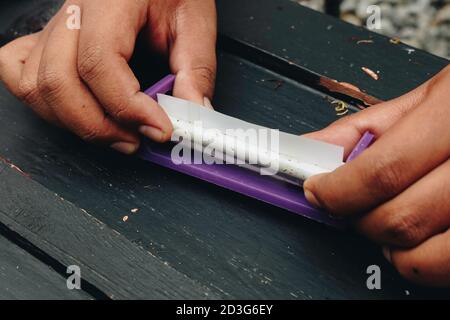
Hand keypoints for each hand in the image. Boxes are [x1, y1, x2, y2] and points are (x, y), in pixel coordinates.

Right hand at [0, 0, 216, 153]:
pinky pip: (18, 72)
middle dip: (100, 126)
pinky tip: (75, 110)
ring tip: (115, 133)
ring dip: (75, 123)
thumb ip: (196, 70)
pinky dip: (42, 102)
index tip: (160, 129)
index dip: (128, 107)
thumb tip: (193, 115)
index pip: (99, 62)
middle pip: (59, 81)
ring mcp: (54, 27)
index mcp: (110, 1)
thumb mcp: (195, 24)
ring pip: (36, 86)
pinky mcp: (47, 40)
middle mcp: (74, 12)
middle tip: (137, 140)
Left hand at [303, 65, 449, 286]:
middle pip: (401, 216)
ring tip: (386, 220)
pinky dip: (422, 262)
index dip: (337, 190)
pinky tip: (419, 237)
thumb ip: (363, 128)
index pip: (383, 170)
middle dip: (358, 218)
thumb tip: (309, 149)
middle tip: (350, 204)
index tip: (317, 191)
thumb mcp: (424, 99)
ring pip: (426, 254)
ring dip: (389, 246)